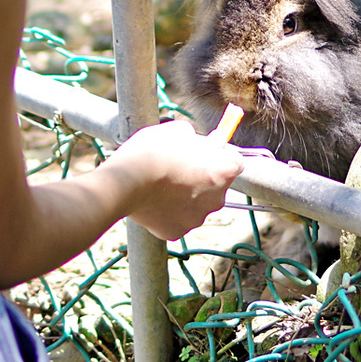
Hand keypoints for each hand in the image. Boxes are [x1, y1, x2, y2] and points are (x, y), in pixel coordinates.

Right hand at [103, 119, 243, 241]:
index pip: (235, 161)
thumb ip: (192, 136)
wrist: (124, 182)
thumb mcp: (175, 130)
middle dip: (203, 176)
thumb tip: (192, 139)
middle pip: (216, 185)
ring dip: (186, 195)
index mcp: (224, 171)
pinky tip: (153, 200)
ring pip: (196, 204)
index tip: (208, 150)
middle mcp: (217, 199)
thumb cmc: (151, 151)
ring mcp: (197, 218)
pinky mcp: (177, 232)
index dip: (221, 154)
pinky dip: (168, 212)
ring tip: (161, 184)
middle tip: (180, 166)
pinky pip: (177, 219)